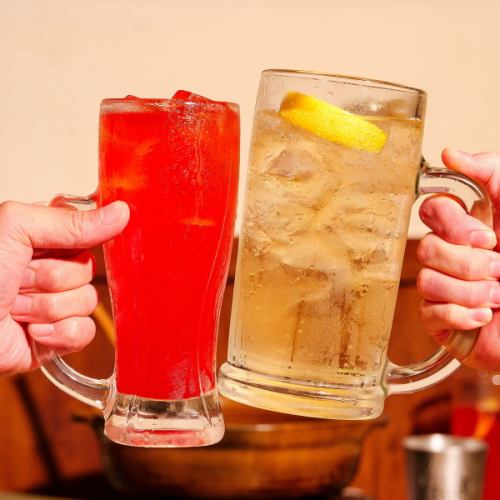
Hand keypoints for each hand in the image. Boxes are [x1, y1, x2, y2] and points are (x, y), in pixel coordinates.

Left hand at [0, 200, 128, 373]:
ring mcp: (54, 303)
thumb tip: (120, 213)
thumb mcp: (17, 229)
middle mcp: (50, 269)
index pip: (87, 232)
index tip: (55, 247)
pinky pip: (85, 331)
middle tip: (20, 280)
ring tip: (15, 308)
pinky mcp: (57, 336)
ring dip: (48, 308)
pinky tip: (32, 331)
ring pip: (87, 302)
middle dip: (52, 278)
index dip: (77, 241)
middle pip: (88, 269)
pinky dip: (59, 333)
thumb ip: (71, 221)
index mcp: (41, 238)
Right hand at [417, 149, 499, 370]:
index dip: (453, 224)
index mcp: (468, 229)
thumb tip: (451, 154)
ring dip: (471, 292)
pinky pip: (429, 311)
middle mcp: (450, 255)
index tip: (488, 238)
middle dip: (469, 264)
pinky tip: (484, 317)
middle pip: (427, 247)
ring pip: (427, 280)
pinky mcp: (438, 319)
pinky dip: (461, 315)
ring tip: (498, 299)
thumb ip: (492, 175)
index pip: (432, 210)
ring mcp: (441, 287)